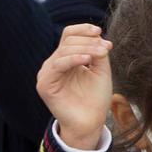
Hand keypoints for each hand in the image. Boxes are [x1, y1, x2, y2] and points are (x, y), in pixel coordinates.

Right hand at [38, 24, 114, 150]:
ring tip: (101, 53)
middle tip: (106, 48)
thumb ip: (98, 52)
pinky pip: (58, 65)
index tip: (100, 32)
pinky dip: (73, 59)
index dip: (83, 30)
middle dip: (89, 41)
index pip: (69, 35)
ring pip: (64, 50)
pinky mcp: (45, 84)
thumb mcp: (100, 70)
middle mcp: (55, 64)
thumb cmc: (95, 98)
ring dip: (85, 49)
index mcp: (66, 58)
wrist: (91, 122)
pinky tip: (87, 60)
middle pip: (68, 41)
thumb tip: (98, 37)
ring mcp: (48, 74)